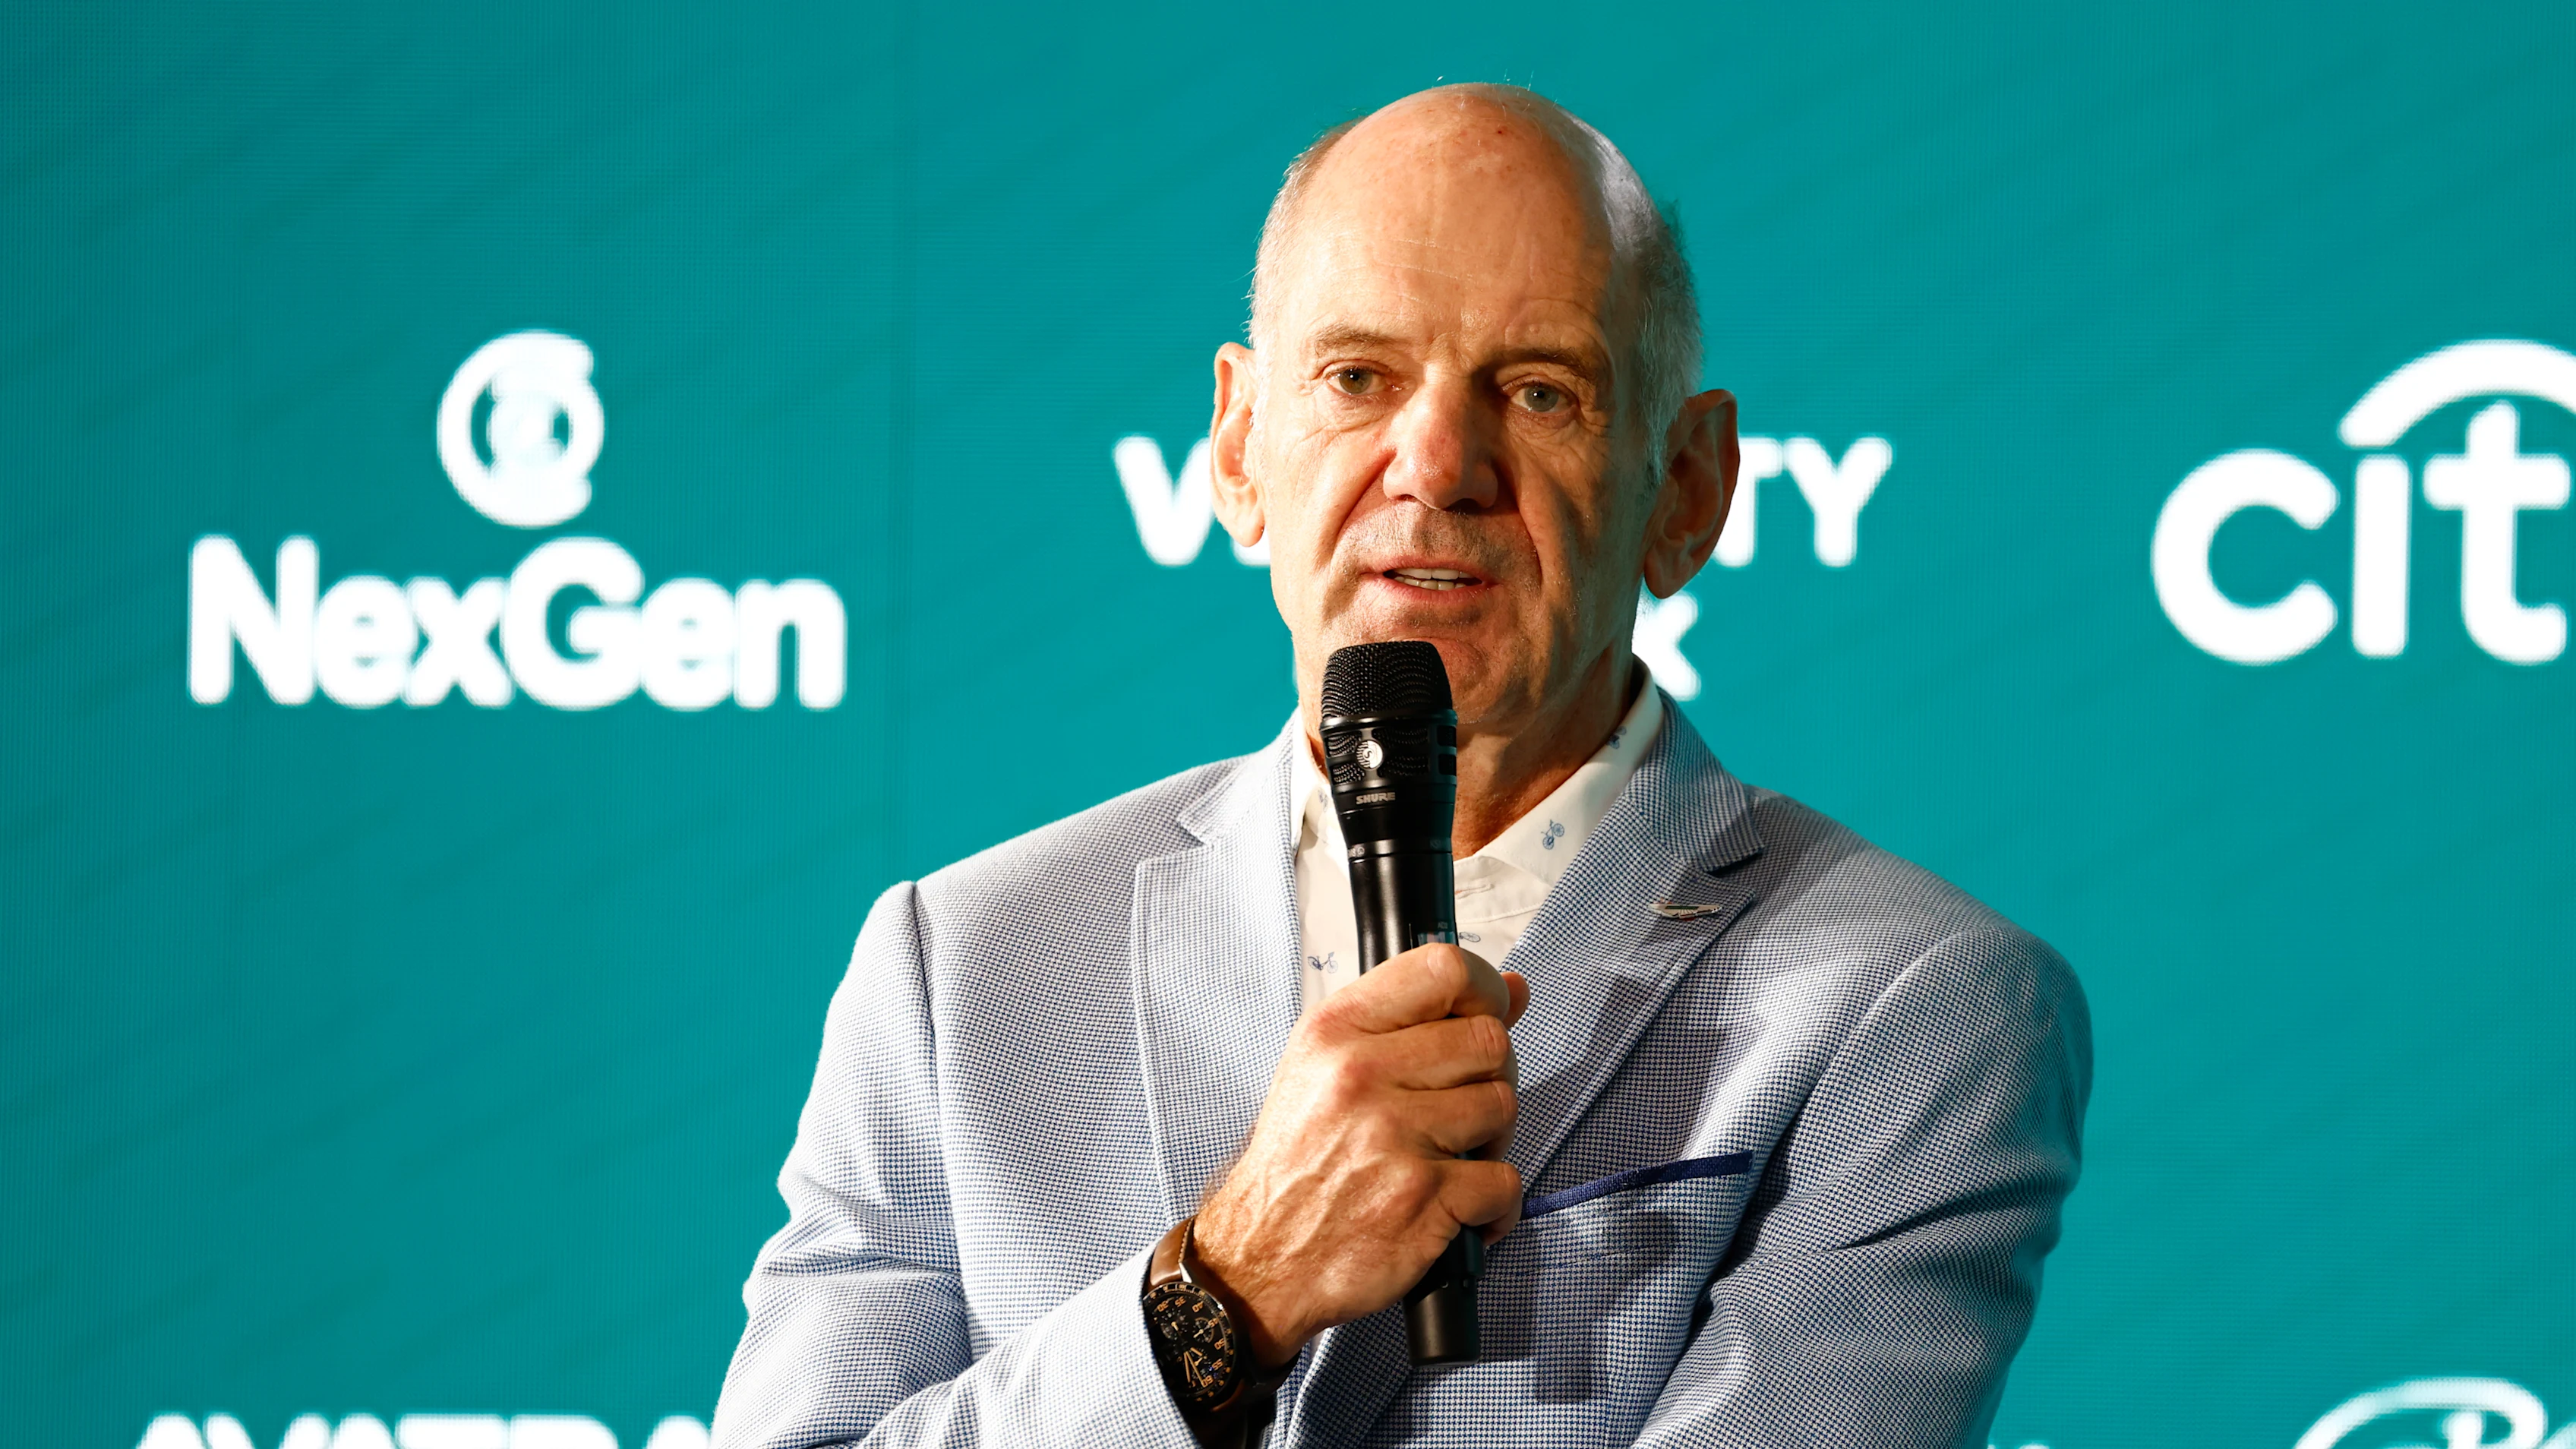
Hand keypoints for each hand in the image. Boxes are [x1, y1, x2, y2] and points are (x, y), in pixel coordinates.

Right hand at [1191, 943, 1529, 1366]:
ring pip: (1502, 1107)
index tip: (1487, 1015)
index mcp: (1337, 1031)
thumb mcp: (1328, 1068)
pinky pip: (1505, 1181)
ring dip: (1492, 1140)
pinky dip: (1493, 1206)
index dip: (1485, 990)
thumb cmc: (1299, 1163)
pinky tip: (1458, 1210)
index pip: (1444, 968)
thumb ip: (1416, 1022)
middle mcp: (1362, 1075)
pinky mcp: (1423, 1198)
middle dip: (1490, 1077)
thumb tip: (1514, 988)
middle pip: (1489, 1041)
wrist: (1260, 1257)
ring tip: (1451, 1159)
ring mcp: (1394, 1137)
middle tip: (1461, 1108)